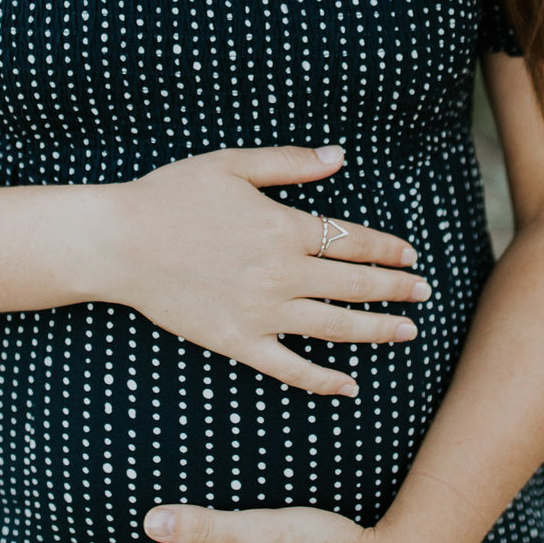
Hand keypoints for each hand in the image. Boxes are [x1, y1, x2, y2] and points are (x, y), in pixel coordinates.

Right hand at [95, 145, 427, 395]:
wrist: (119, 243)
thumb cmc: (171, 195)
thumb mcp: (233, 164)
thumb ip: (291, 163)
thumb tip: (340, 156)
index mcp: (283, 228)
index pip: (351, 240)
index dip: (386, 248)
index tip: (410, 254)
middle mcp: (280, 274)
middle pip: (354, 286)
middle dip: (395, 289)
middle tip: (424, 293)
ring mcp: (261, 313)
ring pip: (334, 328)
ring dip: (376, 331)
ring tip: (407, 332)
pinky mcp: (237, 342)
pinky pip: (290, 367)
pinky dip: (323, 380)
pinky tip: (349, 385)